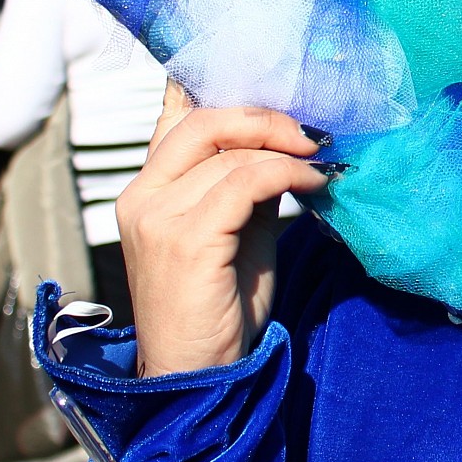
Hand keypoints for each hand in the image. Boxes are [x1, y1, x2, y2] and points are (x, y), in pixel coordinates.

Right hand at [116, 79, 325, 377]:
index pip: (175, 116)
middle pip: (203, 121)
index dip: (221, 88)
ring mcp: (157, 218)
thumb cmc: (220, 302)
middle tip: (311, 133)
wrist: (199, 372)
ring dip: (287, 150)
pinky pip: (244, 183)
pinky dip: (286, 174)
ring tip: (321, 162)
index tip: (276, 88)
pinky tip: (313, 184)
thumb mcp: (234, 228)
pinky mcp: (185, 241)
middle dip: (265, 117)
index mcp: (146, 188)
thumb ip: (243, 182)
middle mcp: (141, 197)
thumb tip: (286, 138)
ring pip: (230, 152)